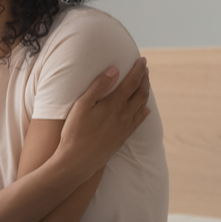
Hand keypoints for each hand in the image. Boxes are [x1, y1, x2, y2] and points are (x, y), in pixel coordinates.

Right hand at [55, 57, 150, 178]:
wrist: (78, 161)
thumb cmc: (75, 132)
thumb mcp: (82, 105)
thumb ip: (99, 86)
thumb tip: (114, 69)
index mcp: (114, 105)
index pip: (132, 82)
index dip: (138, 70)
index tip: (142, 60)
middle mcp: (124, 115)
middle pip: (140, 93)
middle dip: (144, 79)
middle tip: (144, 69)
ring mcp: (125, 127)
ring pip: (141, 106)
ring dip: (145, 93)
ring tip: (145, 84)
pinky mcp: (123, 137)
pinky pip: (138, 122)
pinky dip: (143, 112)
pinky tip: (145, 110)